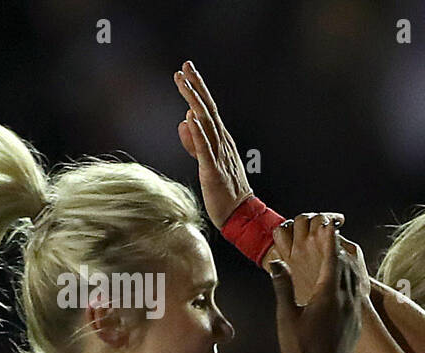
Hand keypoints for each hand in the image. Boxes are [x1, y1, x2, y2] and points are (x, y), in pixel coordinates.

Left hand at [174, 61, 253, 228]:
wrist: (240, 214)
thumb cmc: (223, 189)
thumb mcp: (206, 161)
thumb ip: (194, 141)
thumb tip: (184, 121)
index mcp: (222, 140)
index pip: (208, 109)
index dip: (197, 89)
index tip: (186, 70)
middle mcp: (222, 143)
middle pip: (208, 110)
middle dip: (196, 87)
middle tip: (185, 67)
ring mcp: (219, 156)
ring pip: (207, 124)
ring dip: (195, 102)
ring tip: (184, 84)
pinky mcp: (213, 171)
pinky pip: (206, 149)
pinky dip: (199, 133)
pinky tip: (191, 118)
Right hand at [269, 223, 350, 352]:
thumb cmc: (299, 350)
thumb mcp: (286, 316)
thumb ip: (282, 287)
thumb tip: (276, 262)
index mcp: (328, 297)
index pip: (332, 260)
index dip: (330, 241)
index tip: (328, 225)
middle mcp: (346, 302)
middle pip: (346, 267)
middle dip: (339, 250)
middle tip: (332, 236)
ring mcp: (355, 313)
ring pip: (354, 281)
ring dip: (346, 266)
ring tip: (338, 256)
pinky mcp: (358, 324)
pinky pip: (358, 295)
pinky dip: (351, 283)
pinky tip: (345, 284)